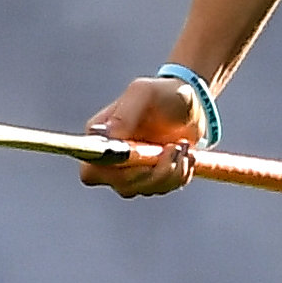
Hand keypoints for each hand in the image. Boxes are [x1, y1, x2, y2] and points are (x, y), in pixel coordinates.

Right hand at [82, 74, 205, 195]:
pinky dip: (180, 175)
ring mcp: (132, 171)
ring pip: (146, 189)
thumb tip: (108, 136)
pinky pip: (163, 189)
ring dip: (171, 171)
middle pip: (122, 185)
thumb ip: (125, 114)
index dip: (114, 172)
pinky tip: (186, 155)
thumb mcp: (144, 93)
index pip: (91, 170)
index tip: (140, 155)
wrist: (190, 105)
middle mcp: (111, 159)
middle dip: (153, 171)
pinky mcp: (152, 178)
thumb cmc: (163, 94)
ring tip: (182, 146)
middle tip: (174, 147)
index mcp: (101, 138)